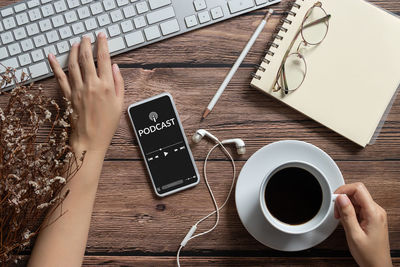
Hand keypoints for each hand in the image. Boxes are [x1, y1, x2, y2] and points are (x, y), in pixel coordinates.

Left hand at [48, 33, 123, 154]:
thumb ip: (119, 84)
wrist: (90, 140)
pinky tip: (52, 57)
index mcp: (106, 86)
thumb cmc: (107, 125)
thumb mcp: (120, 104)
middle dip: (87, 43)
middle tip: (87, 37)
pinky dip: (55, 66)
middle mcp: (91, 84)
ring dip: (74, 50)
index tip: (102, 36)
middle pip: (87, 57)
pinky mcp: (68, 95)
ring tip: (76, 43)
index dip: (103, 45)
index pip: (104, 58)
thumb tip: (114, 67)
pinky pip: (60, 77)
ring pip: (73, 64)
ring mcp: (78, 89)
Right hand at [334, 183, 391, 266]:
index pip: (358, 189)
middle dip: (343, 199)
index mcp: (374, 213)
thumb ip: (347, 214)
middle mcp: (377, 211)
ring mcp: (375, 214)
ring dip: (346, 206)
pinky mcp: (372, 218)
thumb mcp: (354, 234)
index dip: (344, 190)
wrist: (378, 266)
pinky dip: (350, 211)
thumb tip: (341, 198)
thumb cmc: (369, 254)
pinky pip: (359, 207)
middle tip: (336, 211)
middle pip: (357, 193)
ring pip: (357, 200)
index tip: (334, 198)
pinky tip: (347, 221)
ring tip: (341, 218)